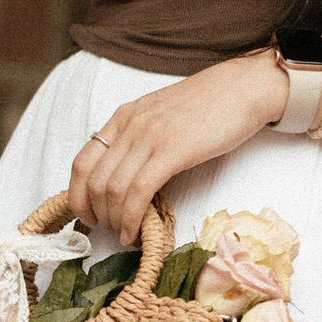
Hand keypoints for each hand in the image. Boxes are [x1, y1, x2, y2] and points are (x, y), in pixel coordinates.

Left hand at [68, 54, 283, 242]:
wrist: (244, 88)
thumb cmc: (211, 106)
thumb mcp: (162, 118)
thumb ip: (141, 141)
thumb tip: (129, 179)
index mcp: (124, 117)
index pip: (82, 162)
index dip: (78, 196)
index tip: (88, 217)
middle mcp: (129, 125)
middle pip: (93, 181)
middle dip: (96, 214)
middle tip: (110, 231)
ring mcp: (149, 136)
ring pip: (112, 189)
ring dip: (114, 220)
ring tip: (125, 234)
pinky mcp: (172, 150)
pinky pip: (138, 191)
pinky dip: (131, 218)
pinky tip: (136, 232)